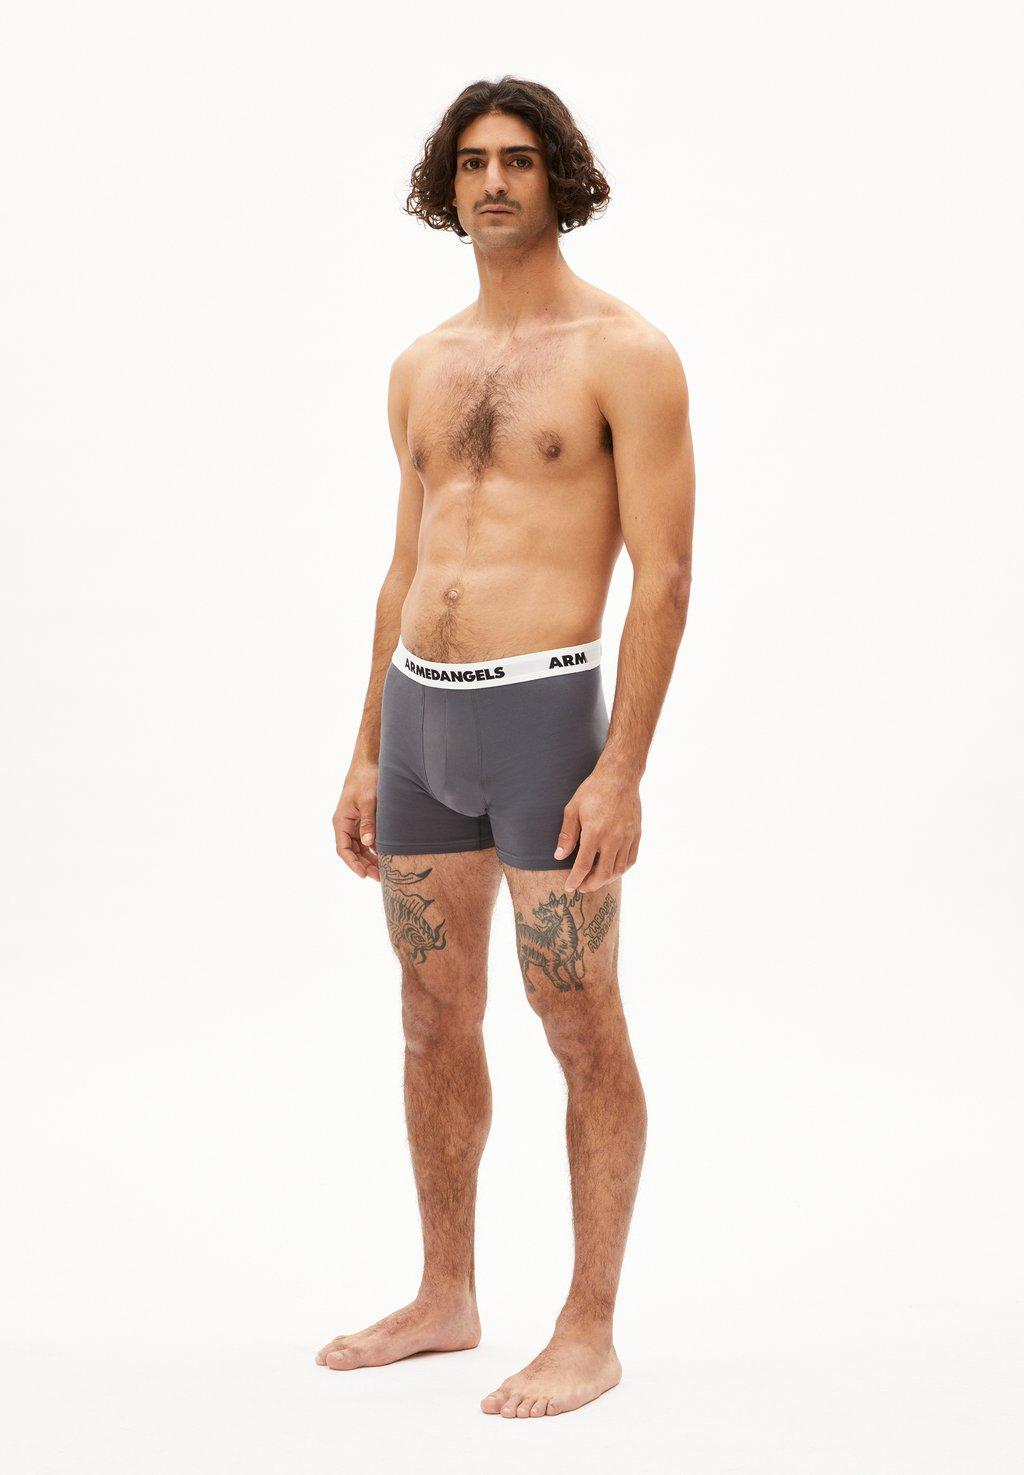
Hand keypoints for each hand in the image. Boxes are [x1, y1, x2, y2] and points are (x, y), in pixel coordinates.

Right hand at [332, 759, 380, 880]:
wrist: (371, 761)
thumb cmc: (367, 778)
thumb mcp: (369, 800)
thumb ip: (369, 822)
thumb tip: (369, 842)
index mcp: (341, 821)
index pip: (343, 849)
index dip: (352, 864)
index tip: (363, 875)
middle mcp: (346, 824)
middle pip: (353, 852)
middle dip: (364, 865)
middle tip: (380, 878)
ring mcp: (356, 823)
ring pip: (361, 848)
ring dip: (371, 859)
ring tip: (385, 871)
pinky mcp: (366, 820)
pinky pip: (369, 839)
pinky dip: (376, 848)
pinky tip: (387, 856)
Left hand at [555, 763, 641, 891]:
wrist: (619, 777)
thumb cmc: (593, 791)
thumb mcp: (573, 809)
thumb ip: (567, 835)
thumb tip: (559, 856)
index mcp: (594, 833)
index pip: (583, 866)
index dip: (575, 880)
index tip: (570, 888)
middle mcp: (613, 839)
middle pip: (603, 874)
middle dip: (591, 885)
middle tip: (582, 887)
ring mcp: (627, 838)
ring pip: (618, 870)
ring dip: (606, 879)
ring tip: (596, 880)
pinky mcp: (637, 835)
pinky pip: (631, 860)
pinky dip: (621, 870)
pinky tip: (612, 870)